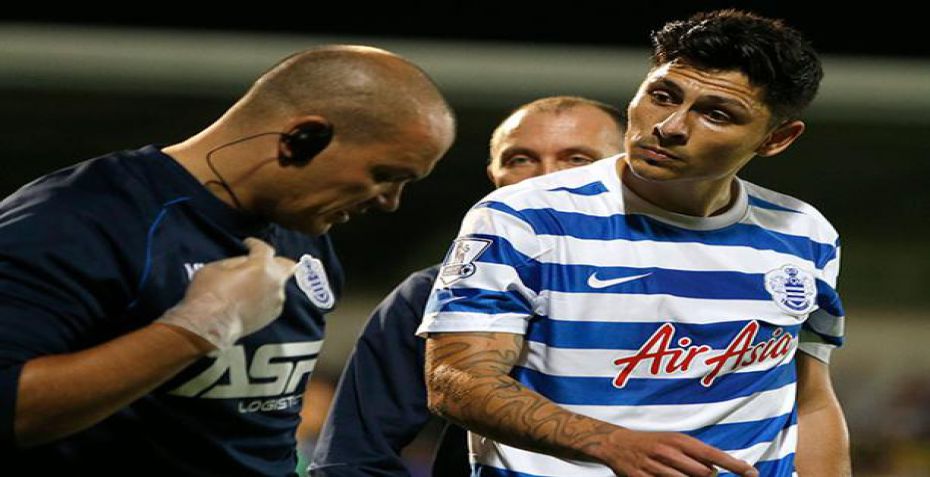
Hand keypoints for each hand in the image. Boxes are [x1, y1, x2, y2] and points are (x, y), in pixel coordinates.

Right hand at [157, 238, 296, 348]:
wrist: (211, 324)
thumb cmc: (210, 294)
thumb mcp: (217, 267)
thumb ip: (237, 261)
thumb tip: (245, 263)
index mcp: (262, 266)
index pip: (264, 249)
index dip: (255, 244)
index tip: (249, 244)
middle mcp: (275, 281)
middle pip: (287, 265)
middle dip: (276, 261)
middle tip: (263, 262)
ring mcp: (276, 299)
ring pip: (279, 284)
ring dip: (269, 281)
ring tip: (253, 283)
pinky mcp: (272, 315)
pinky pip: (274, 299)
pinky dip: (266, 296)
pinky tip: (252, 298)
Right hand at [603, 429, 757, 476]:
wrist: (616, 444)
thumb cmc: (651, 442)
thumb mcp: (674, 441)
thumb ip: (695, 454)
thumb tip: (717, 469)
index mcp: (679, 441)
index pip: (713, 454)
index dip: (735, 465)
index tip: (753, 473)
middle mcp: (669, 452)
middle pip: (704, 474)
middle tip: (700, 474)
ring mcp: (655, 468)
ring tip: (680, 473)